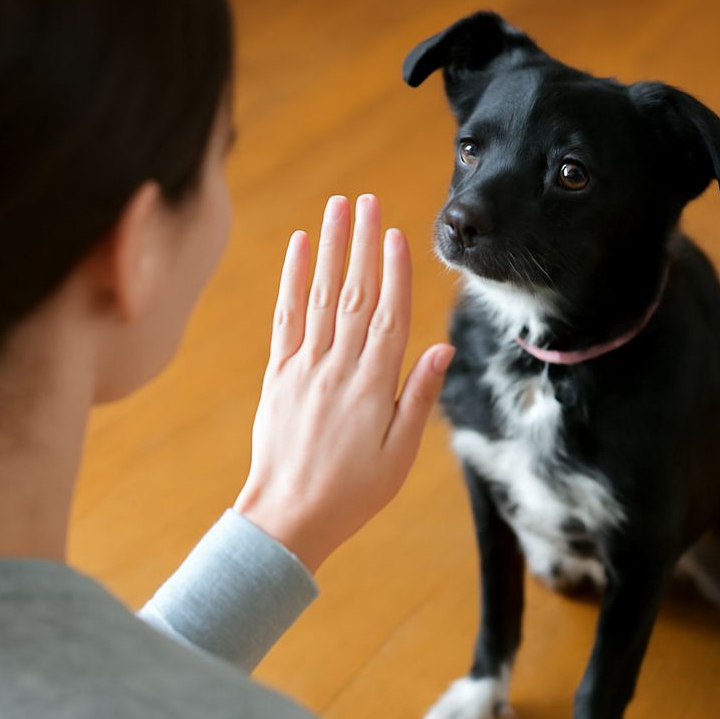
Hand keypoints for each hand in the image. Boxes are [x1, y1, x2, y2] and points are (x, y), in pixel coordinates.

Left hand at [234, 194, 453, 571]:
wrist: (287, 517)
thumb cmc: (352, 493)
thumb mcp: (399, 455)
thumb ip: (419, 397)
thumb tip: (441, 348)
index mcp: (374, 385)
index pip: (388, 315)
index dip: (394, 271)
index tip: (396, 233)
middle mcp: (338, 367)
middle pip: (354, 293)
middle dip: (362, 243)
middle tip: (367, 201)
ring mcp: (304, 367)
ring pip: (320, 296)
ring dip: (329, 248)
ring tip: (336, 208)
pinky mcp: (278, 374)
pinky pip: (285, 318)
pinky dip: (292, 281)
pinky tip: (298, 250)